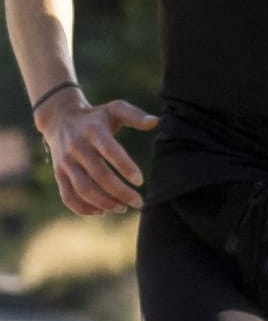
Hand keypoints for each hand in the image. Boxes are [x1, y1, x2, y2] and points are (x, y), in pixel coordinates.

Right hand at [36, 91, 157, 215]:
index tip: (140, 181)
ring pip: (83, 189)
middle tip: (138, 202)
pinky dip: (83, 208)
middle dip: (121, 192)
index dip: (125, 167)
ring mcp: (65, 163)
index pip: (110, 151)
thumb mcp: (114, 109)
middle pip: (99, 176)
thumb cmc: (96, 117)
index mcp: (93, 132)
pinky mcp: (58, 174)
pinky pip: (68, 196)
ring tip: (123, 208)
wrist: (59, 119)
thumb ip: (135, 115)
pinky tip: (102, 211)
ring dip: (104, 203)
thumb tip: (156, 121)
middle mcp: (77, 148)